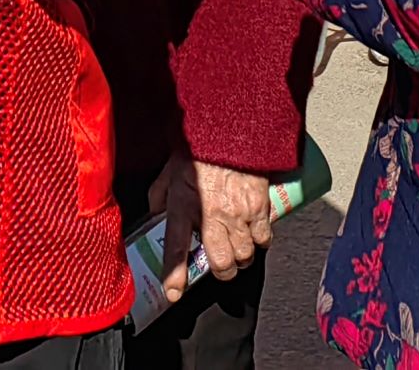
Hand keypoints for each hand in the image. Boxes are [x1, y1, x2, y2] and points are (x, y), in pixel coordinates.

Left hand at [152, 153, 272, 299]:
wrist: (231, 126)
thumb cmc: (200, 145)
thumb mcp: (170, 170)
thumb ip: (159, 195)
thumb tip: (154, 212)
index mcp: (183, 205)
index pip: (175, 249)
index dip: (174, 276)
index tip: (173, 293)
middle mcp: (211, 215)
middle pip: (220, 264)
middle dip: (221, 270)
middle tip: (220, 263)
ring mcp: (237, 213)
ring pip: (243, 256)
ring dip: (240, 257)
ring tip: (237, 246)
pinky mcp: (259, 207)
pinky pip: (263, 239)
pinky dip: (259, 241)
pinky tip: (254, 232)